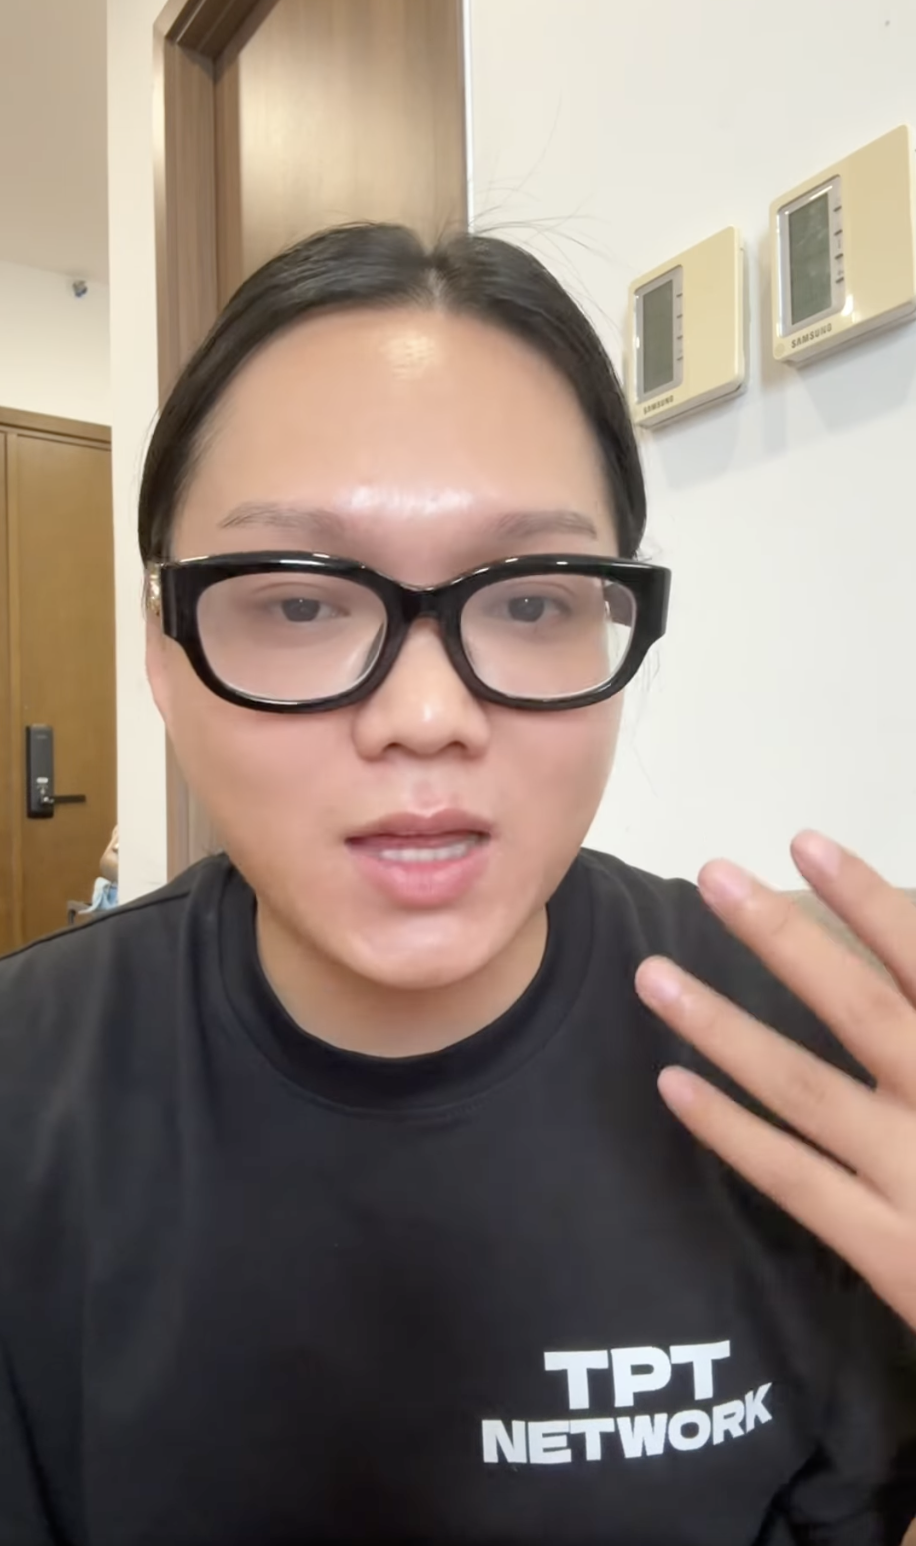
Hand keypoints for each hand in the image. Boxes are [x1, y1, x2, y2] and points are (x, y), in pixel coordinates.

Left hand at [634, 832, 915, 1333]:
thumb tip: (895, 919)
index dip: (868, 899)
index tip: (805, 843)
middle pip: (859, 1007)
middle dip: (783, 938)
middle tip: (715, 878)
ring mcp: (915, 1177)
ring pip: (804, 1089)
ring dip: (723, 1027)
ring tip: (654, 976)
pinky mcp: (887, 1249)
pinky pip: (794, 1180)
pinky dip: (730, 1130)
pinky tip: (673, 1085)